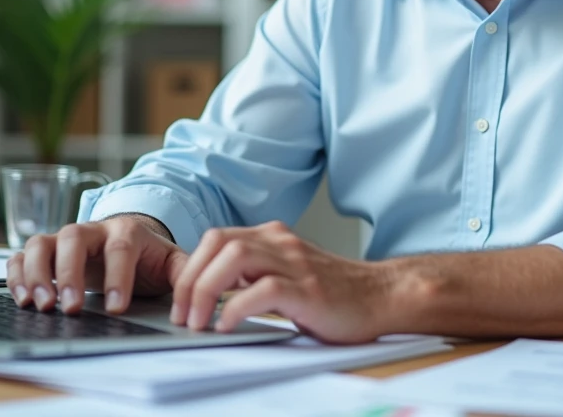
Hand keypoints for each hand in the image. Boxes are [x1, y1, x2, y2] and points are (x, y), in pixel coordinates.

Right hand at [6, 214, 187, 314]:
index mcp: (127, 232)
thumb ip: (184, 272)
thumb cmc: (149, 256)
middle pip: (73, 239)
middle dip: (69, 273)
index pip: (120, 249)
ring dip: (36, 274)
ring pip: (41, 243)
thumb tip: (197, 290)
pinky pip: (21, 255)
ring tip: (41, 306)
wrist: (129, 239)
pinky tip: (22, 299)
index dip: (117, 278)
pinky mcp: (45, 251)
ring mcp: (64, 238)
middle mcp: (91, 230)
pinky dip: (16, 274)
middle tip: (69, 308)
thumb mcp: (171, 262)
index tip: (117, 308)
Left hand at [171, 221, 393, 343]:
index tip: (180, 300)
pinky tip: (228, 325)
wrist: (382, 297)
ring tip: (198, 321)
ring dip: (206, 290)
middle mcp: (281, 243)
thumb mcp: (287, 275)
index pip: (216, 238)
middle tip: (182, 314)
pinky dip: (236, 307)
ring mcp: (295, 263)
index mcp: (273, 237)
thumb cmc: (334, 294)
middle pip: (218, 242)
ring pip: (234, 257)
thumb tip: (209, 298)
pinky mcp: (308, 290)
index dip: (190, 268)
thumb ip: (255, 275)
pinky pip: (263, 289)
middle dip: (190, 279)